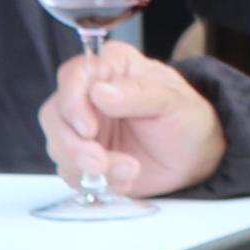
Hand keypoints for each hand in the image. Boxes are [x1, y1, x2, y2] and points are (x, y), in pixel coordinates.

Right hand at [43, 39, 228, 199]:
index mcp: (111, 67)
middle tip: (100, 162)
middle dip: (73, 145)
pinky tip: (125, 179)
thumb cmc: (186, 117)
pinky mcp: (82, 158)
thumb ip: (138, 94)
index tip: (89, 129)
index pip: (73, 75)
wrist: (194, 155)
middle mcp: (89, 95)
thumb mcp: (173, 100)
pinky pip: (70, 173)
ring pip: (58, 147)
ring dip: (89, 166)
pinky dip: (95, 181)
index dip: (72, 102)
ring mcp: (82, 129)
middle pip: (55, 115)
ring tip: (130, 170)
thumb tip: (100, 92)